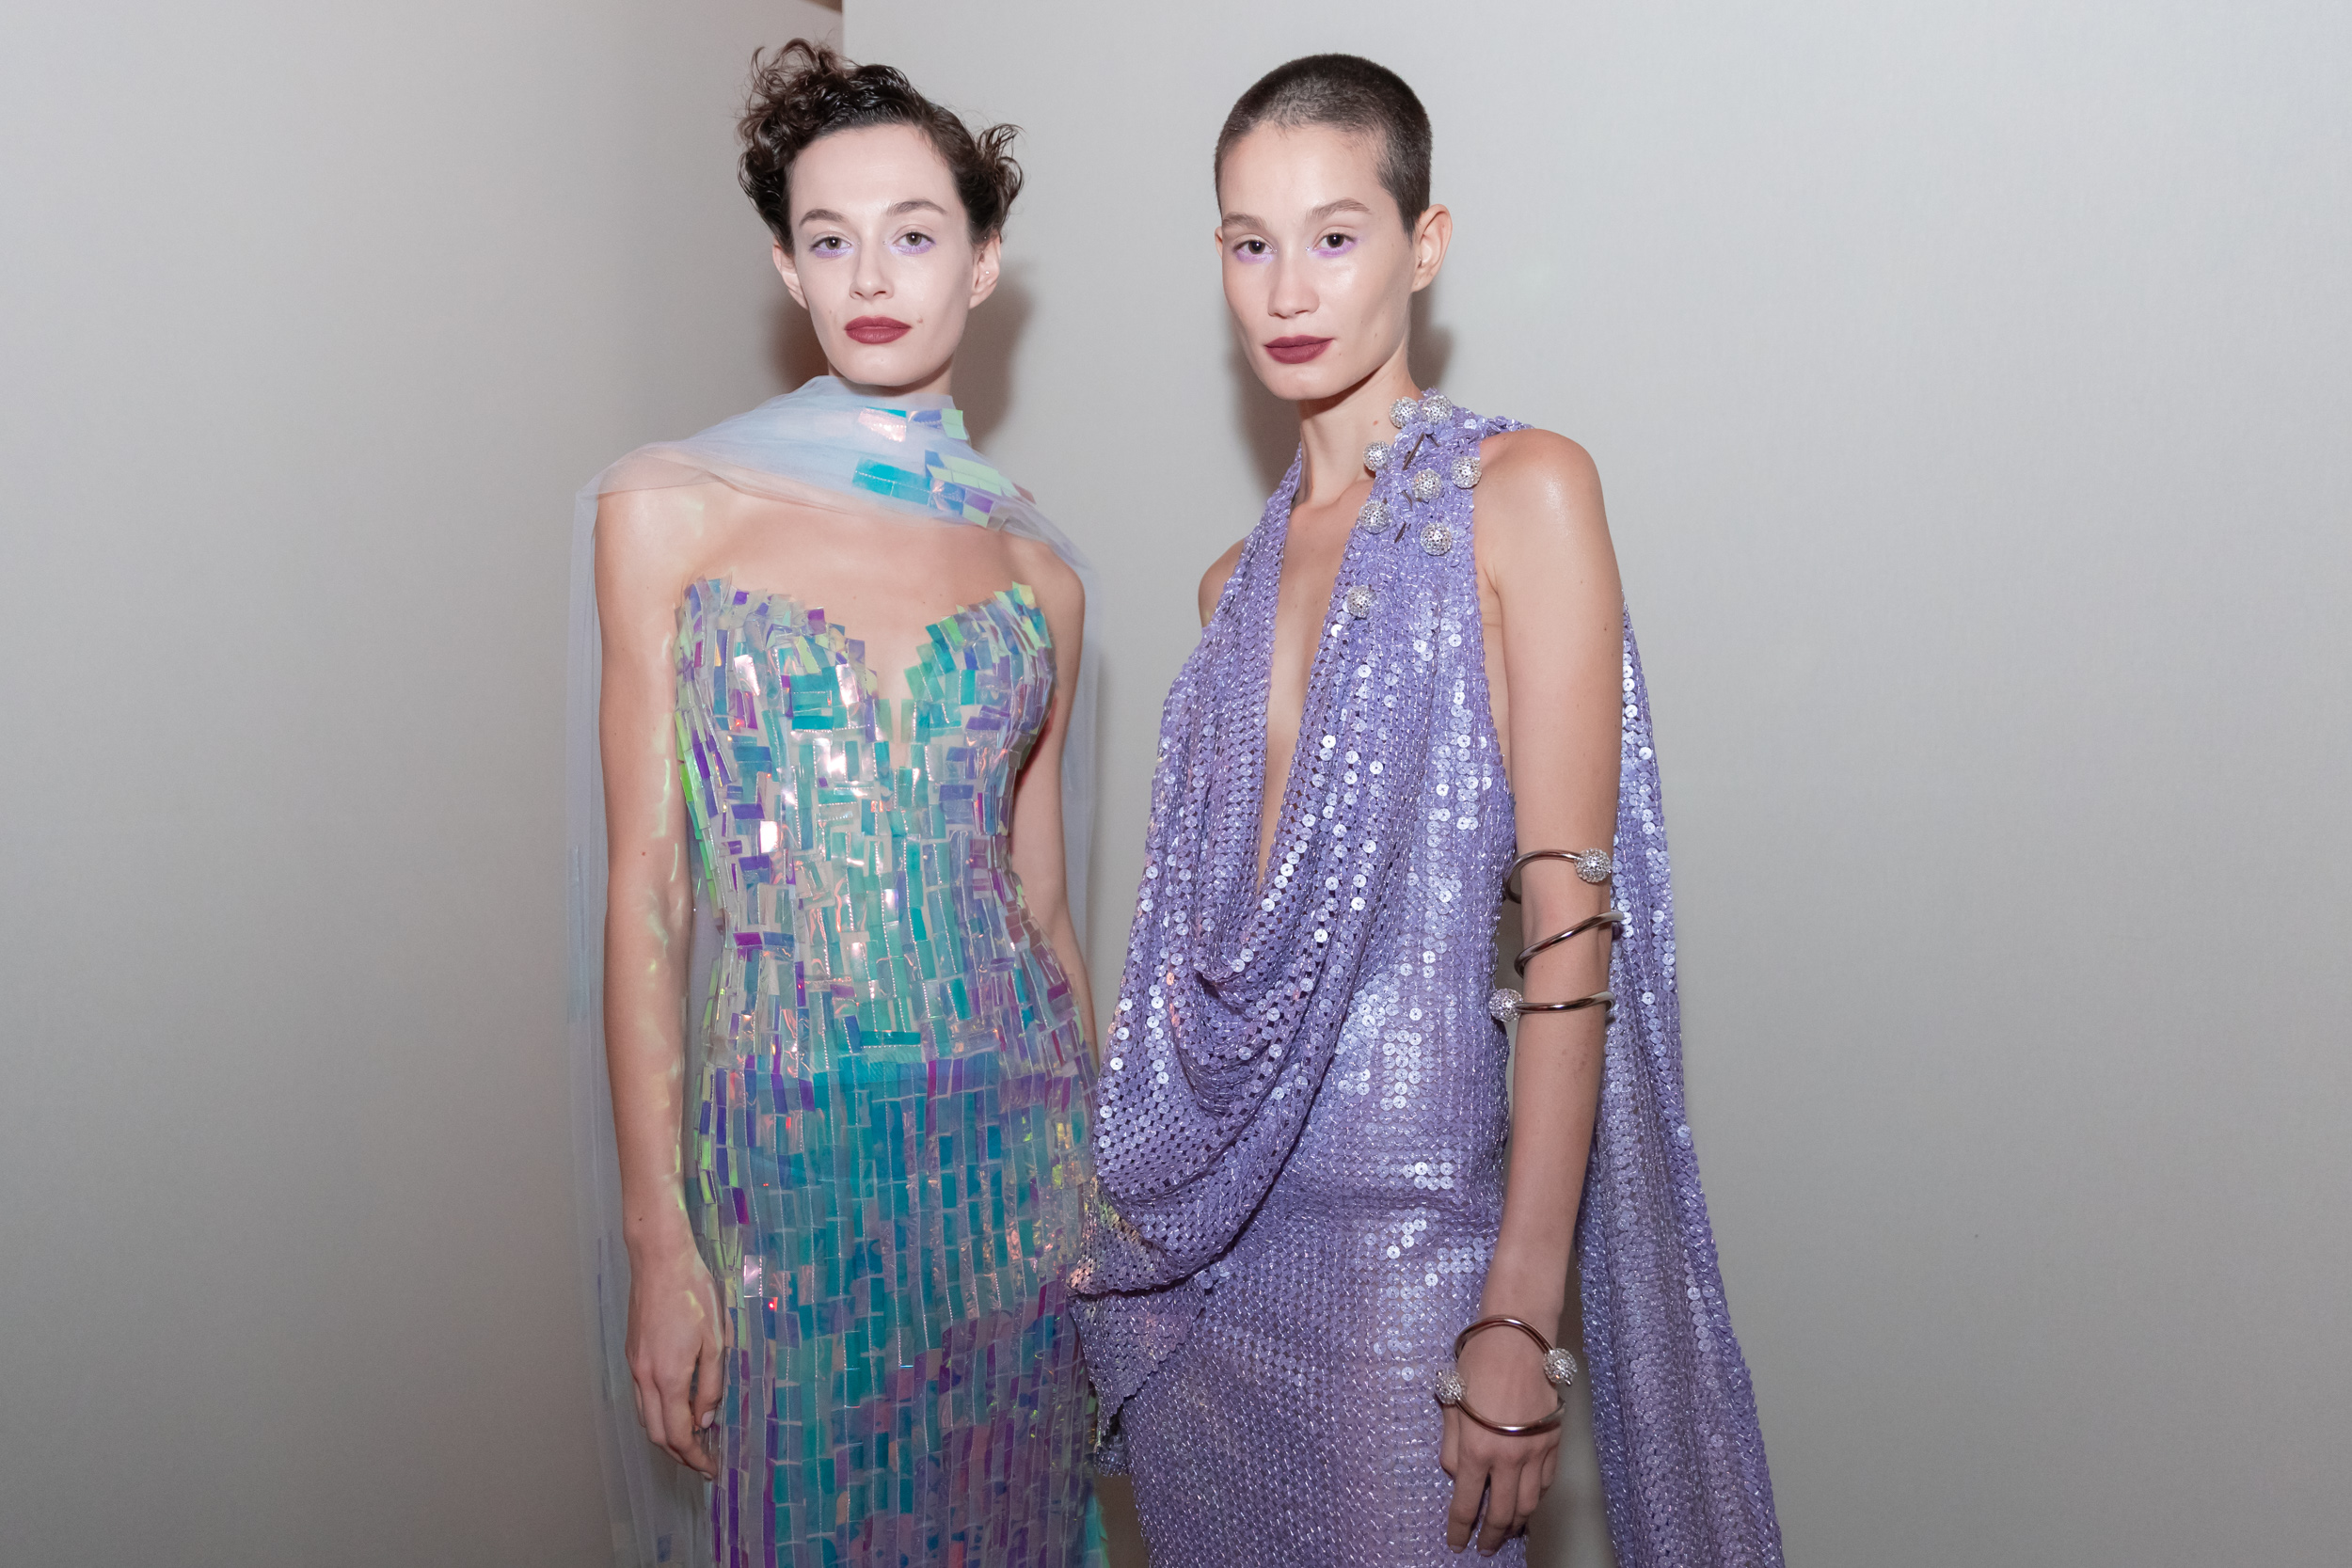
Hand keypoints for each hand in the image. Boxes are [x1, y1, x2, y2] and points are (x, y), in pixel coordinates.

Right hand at [624, 1239, 727, 1478]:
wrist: (659, 1260)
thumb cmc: (693, 1293)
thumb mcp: (716, 1339)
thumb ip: (711, 1383)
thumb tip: (706, 1418)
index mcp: (669, 1376)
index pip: (678, 1433)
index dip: (695, 1456)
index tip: (711, 1467)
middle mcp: (646, 1376)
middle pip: (656, 1433)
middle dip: (679, 1453)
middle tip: (703, 1460)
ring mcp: (635, 1365)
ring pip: (645, 1417)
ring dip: (666, 1434)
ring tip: (693, 1439)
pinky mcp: (633, 1354)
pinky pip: (642, 1396)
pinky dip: (657, 1412)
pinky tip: (676, 1407)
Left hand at [1438, 1327, 1562, 1554]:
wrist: (1518, 1338)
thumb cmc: (1479, 1362)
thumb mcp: (1452, 1403)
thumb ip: (1452, 1446)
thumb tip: (1457, 1476)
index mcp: (1477, 1448)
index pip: (1468, 1503)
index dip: (1460, 1528)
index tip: (1456, 1543)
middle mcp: (1509, 1456)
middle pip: (1503, 1512)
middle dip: (1491, 1535)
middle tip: (1484, 1546)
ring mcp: (1536, 1450)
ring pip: (1530, 1503)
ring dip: (1517, 1523)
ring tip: (1507, 1532)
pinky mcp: (1554, 1440)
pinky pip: (1546, 1481)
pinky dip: (1537, 1497)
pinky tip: (1528, 1501)